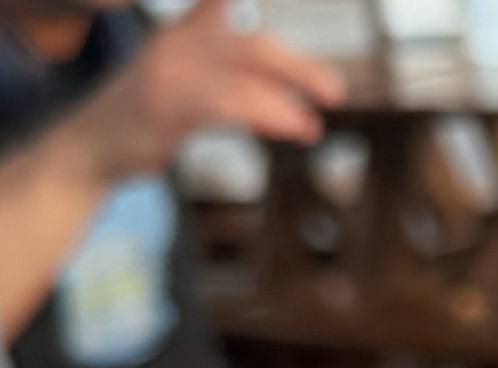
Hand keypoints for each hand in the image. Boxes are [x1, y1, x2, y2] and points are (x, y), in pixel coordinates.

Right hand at [68, 0, 343, 183]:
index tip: (256, 3)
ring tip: (315, 126)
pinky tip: (293, 128)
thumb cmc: (143, 122)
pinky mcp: (167, 103)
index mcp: (185, 34)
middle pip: (254, 47)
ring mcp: (171, 71)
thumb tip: (280, 94)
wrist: (89, 149)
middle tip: (335, 92)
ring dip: (289, 99)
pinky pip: (228, 102)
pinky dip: (268, 115)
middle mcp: (179, 43)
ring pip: (246, 72)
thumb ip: (225, 78)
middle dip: (299, 68)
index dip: (238, 1)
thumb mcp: (182, 86)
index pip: (221, 5)